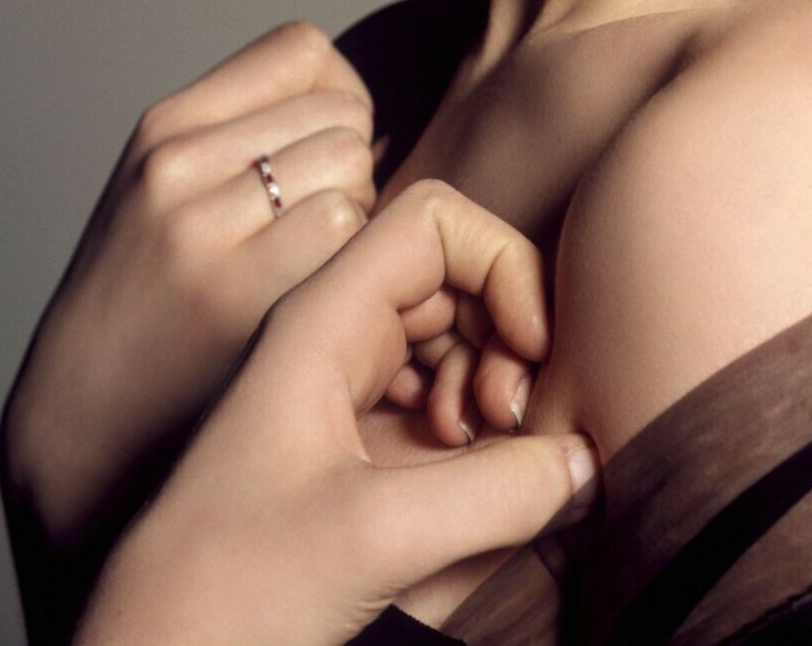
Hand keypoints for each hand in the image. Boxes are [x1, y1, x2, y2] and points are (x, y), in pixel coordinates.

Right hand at [0, 22, 381, 641]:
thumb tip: (353, 105)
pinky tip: (322, 296)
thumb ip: (245, 131)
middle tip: (314, 226)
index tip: (322, 150)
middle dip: (350, 164)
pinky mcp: (250, 296)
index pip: (302, 49)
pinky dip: (356, 264)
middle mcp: (181, 165)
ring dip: (359, 214)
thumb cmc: (148, 301)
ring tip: (312, 262)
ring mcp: (211, 230)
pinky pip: (354, 235)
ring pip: (356, 169)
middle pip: (344, 113)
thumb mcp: (166, 188)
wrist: (85, 426)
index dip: (335, 95)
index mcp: (165, 127)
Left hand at [72, 178, 601, 645]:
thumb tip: (588, 460)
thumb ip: (497, 492)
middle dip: (506, 338)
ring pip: (457, 343)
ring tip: (485, 454)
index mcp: (321, 320)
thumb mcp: (371, 536)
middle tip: (507, 420)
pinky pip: (443, 406)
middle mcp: (336, 341)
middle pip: (457, 281)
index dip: (500, 263)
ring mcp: (348, 395)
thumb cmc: (223, 591)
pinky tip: (467, 489)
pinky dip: (478, 435)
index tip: (530, 348)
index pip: (432, 221)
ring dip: (494, 387)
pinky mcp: (359, 452)